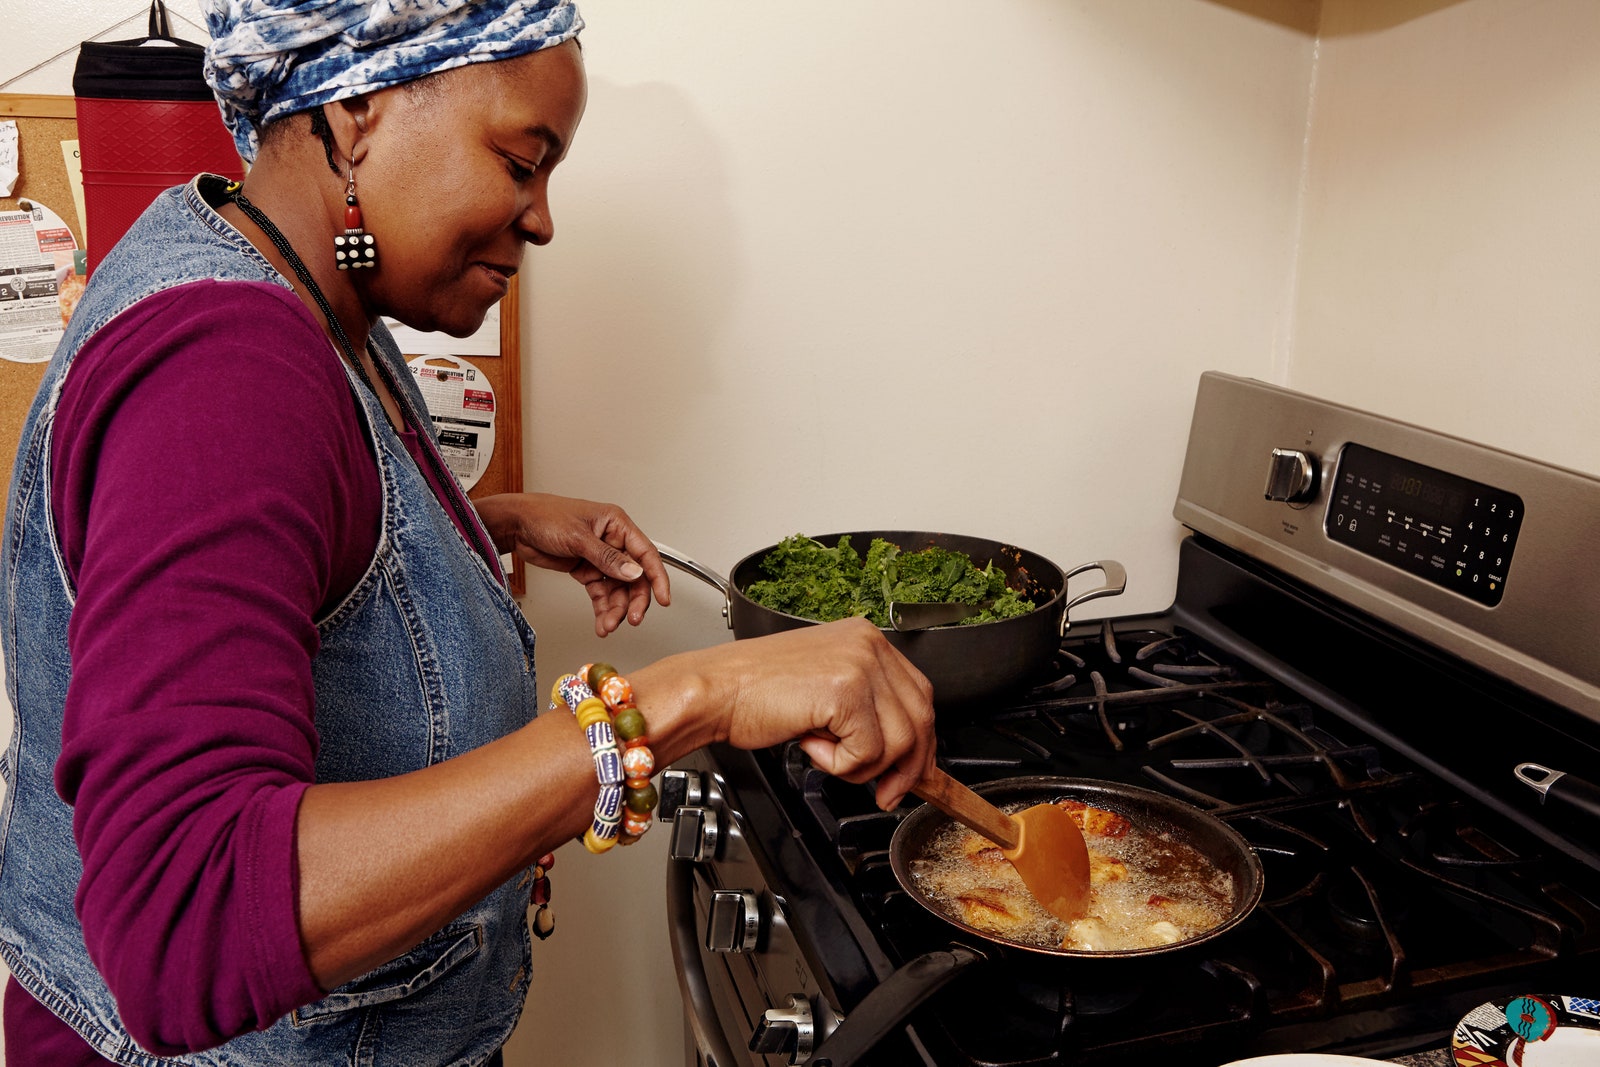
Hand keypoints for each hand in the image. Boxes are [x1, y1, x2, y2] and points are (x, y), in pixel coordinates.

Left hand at [472, 493, 669, 635]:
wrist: (516, 524)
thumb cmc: (544, 516)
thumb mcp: (578, 537)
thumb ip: (607, 558)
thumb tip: (634, 573)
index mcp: (617, 525)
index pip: (646, 553)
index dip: (657, 577)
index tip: (664, 598)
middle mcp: (612, 541)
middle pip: (634, 577)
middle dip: (633, 600)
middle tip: (630, 618)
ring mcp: (600, 557)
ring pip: (617, 589)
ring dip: (614, 609)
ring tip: (608, 624)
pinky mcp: (587, 569)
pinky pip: (601, 592)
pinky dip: (602, 608)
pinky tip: (601, 621)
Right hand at [642, 619, 936, 810]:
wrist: (714, 689)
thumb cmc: (755, 692)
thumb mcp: (823, 688)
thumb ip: (866, 707)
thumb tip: (905, 751)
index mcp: (866, 638)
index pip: (919, 694)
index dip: (920, 741)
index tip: (913, 772)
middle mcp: (869, 645)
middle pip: (920, 718)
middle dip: (906, 767)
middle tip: (886, 792)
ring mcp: (860, 665)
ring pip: (899, 742)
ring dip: (862, 766)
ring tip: (825, 754)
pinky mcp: (846, 692)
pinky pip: (867, 752)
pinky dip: (839, 765)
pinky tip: (810, 745)